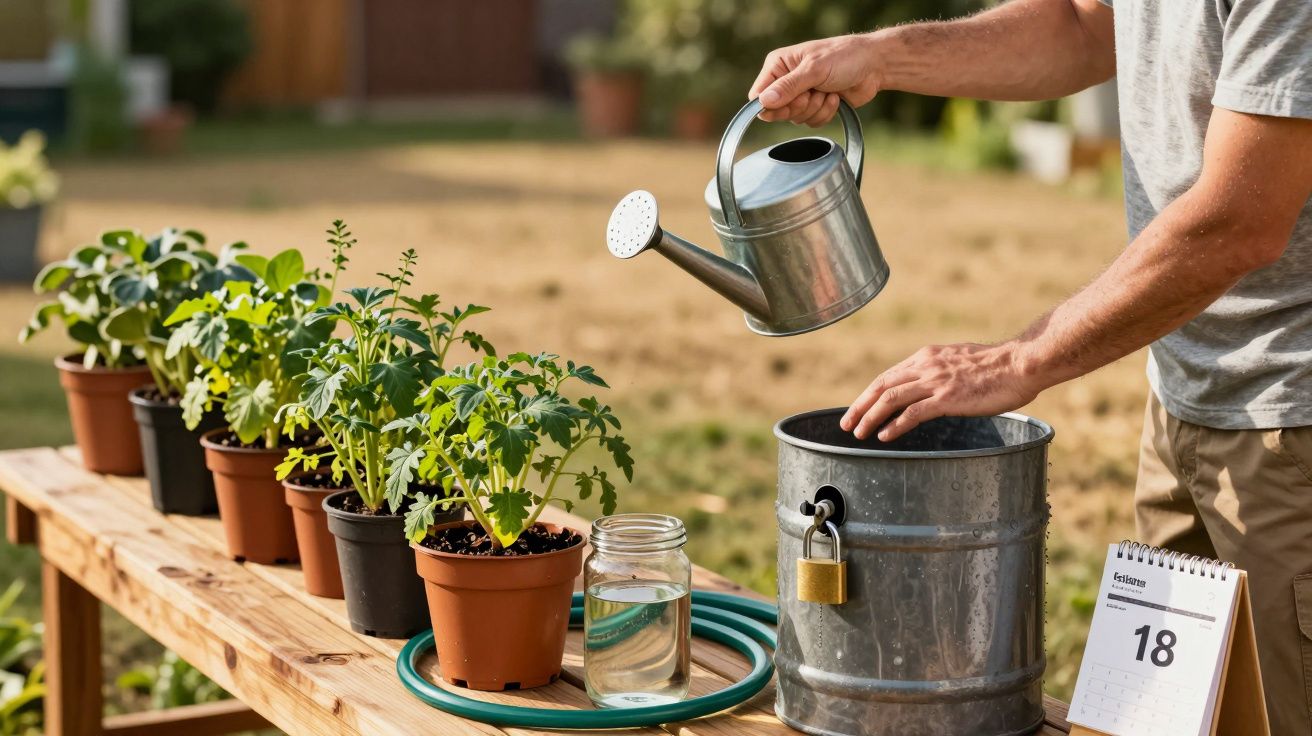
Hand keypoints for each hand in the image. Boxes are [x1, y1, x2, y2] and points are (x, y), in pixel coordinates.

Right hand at [749, 34, 884, 125]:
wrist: (873, 65)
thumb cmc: (844, 57)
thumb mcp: (814, 69)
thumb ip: (789, 87)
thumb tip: (764, 101)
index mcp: (778, 65)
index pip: (758, 95)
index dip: (770, 106)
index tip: (789, 103)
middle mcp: (786, 81)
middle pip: (777, 111)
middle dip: (799, 107)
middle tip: (813, 93)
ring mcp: (801, 95)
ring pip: (795, 119)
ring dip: (815, 109)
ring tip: (828, 91)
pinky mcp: (815, 106)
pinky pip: (811, 123)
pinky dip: (825, 113)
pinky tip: (835, 98)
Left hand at [839, 342, 1044, 441]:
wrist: (1020, 363)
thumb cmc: (997, 367)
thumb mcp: (959, 362)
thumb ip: (940, 372)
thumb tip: (930, 387)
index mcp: (927, 356)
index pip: (889, 375)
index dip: (869, 393)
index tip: (857, 408)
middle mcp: (926, 366)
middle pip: (882, 386)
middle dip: (860, 406)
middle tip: (846, 424)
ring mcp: (936, 381)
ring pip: (891, 398)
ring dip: (871, 417)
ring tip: (859, 433)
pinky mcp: (948, 397)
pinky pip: (913, 412)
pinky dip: (895, 424)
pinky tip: (885, 436)